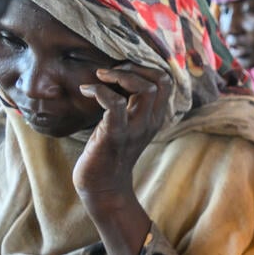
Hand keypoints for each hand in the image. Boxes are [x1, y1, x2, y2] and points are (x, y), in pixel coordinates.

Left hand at [72, 63, 172, 199]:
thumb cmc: (109, 152)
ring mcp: (135, 129)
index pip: (167, 82)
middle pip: (160, 81)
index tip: (123, 70)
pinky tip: (86, 91)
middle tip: (110, 72)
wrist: (104, 186)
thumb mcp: (128, 125)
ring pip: (143, 89)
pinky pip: (115, 104)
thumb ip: (131, 106)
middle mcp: (150, 122)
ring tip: (100, 76)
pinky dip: (99, 90)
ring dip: (120, 75)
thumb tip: (119, 78)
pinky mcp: (115, 135)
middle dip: (134, 67)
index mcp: (155, 118)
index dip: (146, 68)